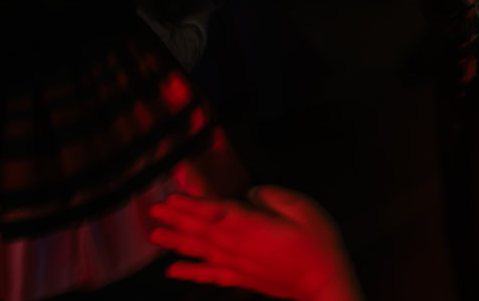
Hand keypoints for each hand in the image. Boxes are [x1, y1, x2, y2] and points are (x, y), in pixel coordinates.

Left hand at [150, 184, 360, 300]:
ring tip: (155, 235)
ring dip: (177, 242)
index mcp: (254, 227)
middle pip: (202, 231)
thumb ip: (274, 197)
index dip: (193, 204)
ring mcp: (239, 266)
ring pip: (202, 251)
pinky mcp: (242, 279)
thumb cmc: (319, 245)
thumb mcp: (304, 209)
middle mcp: (240, 247)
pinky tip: (172, 271)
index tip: (172, 197)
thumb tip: (250, 194)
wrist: (325, 285)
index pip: (216, 212)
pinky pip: (210, 275)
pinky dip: (190, 273)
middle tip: (154, 211)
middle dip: (177, 219)